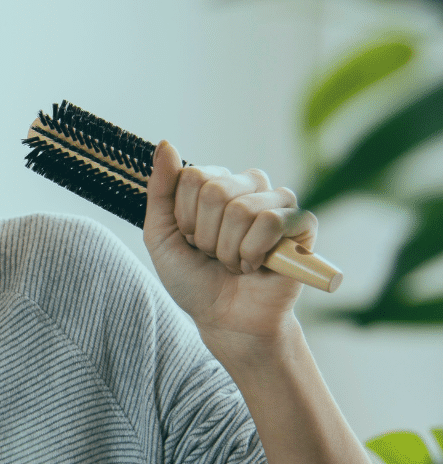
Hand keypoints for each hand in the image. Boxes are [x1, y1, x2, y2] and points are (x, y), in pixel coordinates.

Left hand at [144, 140, 316, 341]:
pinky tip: (257, 266)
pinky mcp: (303, 224)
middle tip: (213, 255)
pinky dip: (254, 251)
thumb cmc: (193, 279)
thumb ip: (160, 191)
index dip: (184, 217)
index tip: (189, 240)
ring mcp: (278, 203)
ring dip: (228, 250)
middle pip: (216, 190)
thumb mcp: (161, 236)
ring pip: (242, 209)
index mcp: (216, 184)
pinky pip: (274, 221)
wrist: (224, 319)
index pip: (192, 176)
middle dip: (205, 236)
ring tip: (234, 263)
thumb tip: (165, 144)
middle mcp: (249, 186)